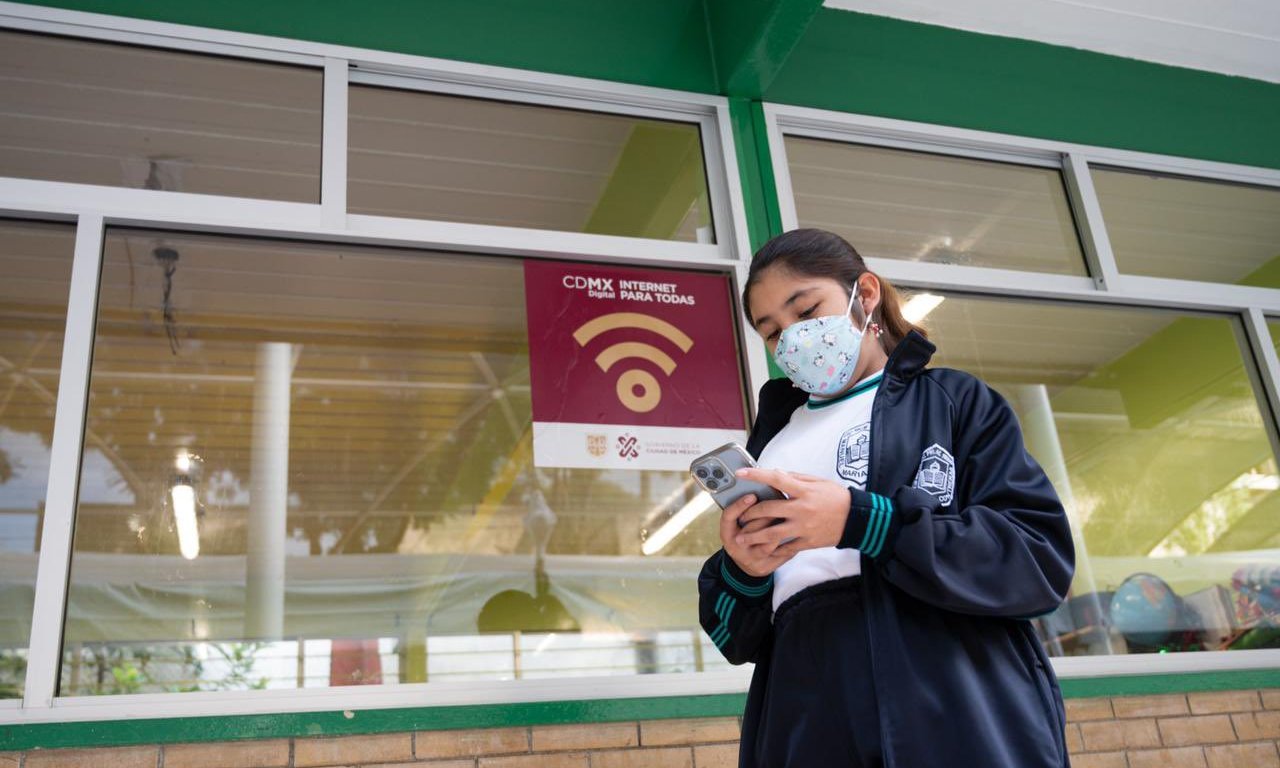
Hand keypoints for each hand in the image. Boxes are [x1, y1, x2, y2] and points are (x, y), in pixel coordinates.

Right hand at [719, 492, 792, 577]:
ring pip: (766, 545)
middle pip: (750, 530)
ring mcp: (750, 559)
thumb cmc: (747, 534)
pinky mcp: (765, 567)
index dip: (739, 505)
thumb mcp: (741, 522)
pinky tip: (798, 534)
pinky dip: (790, 544)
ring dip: (779, 531)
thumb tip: (763, 485)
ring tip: (788, 519)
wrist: (748, 562)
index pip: (728, 516)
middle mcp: (735, 547)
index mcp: (727, 532)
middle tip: (778, 505)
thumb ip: (748, 507)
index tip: (752, 495)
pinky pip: (780, 555)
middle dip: (765, 516)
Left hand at [733, 468, 850, 557]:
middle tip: (740, 517)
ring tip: (742, 539)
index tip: (740, 474)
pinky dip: (773, 549)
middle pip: (769, 510)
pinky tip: (763, 550)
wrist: (857, 519)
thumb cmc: (837, 497)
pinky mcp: (808, 542)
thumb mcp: (818, 482)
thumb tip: (777, 473)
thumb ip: (796, 478)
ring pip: (773, 533)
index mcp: (804, 491)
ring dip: (754, 536)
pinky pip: (787, 547)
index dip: (756, 475)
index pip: (776, 479)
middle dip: (750, 513)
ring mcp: (804, 527)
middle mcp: (802, 509)